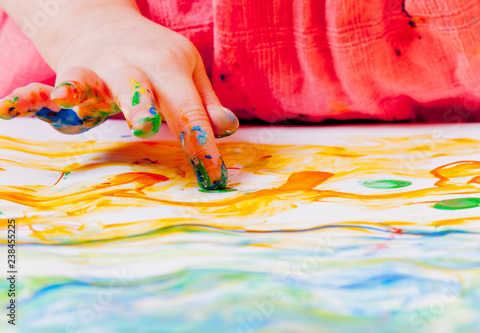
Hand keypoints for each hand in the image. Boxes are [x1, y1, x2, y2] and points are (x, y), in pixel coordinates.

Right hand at [0, 4, 238, 189]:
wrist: (106, 25)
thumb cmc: (156, 60)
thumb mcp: (187, 73)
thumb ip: (204, 103)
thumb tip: (227, 129)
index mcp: (169, 66)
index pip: (189, 108)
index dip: (202, 142)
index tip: (213, 176)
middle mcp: (131, 66)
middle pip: (137, 85)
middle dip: (140, 104)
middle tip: (147, 126)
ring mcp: (95, 71)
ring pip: (85, 80)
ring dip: (77, 90)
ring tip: (65, 100)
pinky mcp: (68, 78)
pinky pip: (45, 88)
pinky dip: (27, 97)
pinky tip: (9, 106)